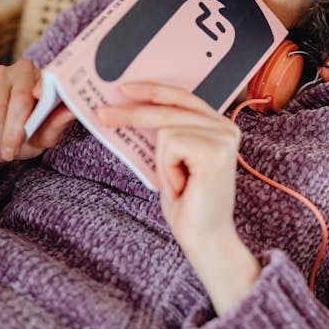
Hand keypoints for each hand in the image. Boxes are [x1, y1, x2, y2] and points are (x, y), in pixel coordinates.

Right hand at [0, 59, 73, 162]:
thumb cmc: (25, 135)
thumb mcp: (44, 135)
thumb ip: (57, 124)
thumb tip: (72, 111)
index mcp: (44, 79)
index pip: (45, 83)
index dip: (42, 90)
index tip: (40, 98)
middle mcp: (22, 70)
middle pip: (20, 99)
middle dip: (14, 131)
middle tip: (10, 154)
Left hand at [97, 82, 260, 314]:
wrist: (204, 240)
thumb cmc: (186, 203)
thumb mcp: (170, 159)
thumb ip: (163, 132)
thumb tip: (131, 107)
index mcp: (218, 125)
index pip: (182, 97)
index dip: (153, 90)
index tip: (124, 89)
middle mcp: (226, 126)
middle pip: (169, 107)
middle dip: (132, 112)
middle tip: (102, 113)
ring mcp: (223, 136)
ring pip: (166, 128)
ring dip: (161, 162)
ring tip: (176, 184)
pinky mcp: (216, 149)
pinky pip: (170, 144)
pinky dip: (167, 168)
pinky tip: (182, 187)